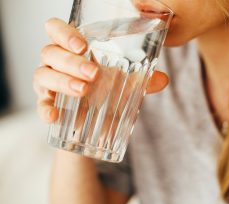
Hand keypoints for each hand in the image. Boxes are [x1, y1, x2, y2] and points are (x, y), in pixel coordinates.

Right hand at [33, 18, 168, 123]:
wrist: (95, 124)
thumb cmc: (107, 92)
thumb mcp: (125, 85)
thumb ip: (142, 80)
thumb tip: (163, 79)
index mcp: (73, 49)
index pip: (56, 30)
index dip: (65, 33)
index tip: (83, 45)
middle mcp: (57, 62)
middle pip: (51, 52)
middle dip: (71, 61)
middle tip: (93, 73)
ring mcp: (49, 82)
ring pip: (43, 74)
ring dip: (63, 81)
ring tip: (84, 90)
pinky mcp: (47, 103)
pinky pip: (40, 104)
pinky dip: (45, 108)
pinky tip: (54, 116)